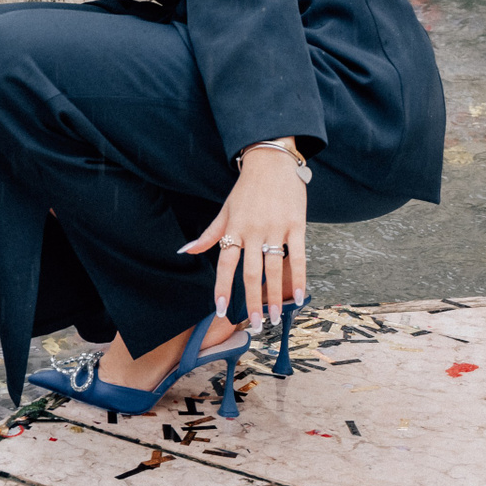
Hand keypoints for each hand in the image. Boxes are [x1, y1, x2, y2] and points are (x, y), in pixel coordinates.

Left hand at [181, 143, 306, 326]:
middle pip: (251, 273)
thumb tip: (185, 250)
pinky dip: (299, 279)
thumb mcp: (225, 210)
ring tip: (275, 318)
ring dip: (275, 297)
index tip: (220, 309)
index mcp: (235, 228)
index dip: (222, 286)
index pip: (225, 263)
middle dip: (252, 301)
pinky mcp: (296, 226)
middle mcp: (254, 231)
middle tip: (256, 325)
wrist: (271, 160)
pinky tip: (298, 298)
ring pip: (275, 269)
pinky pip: (298, 257)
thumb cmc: (246, 188)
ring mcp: (276, 229)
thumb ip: (209, 234)